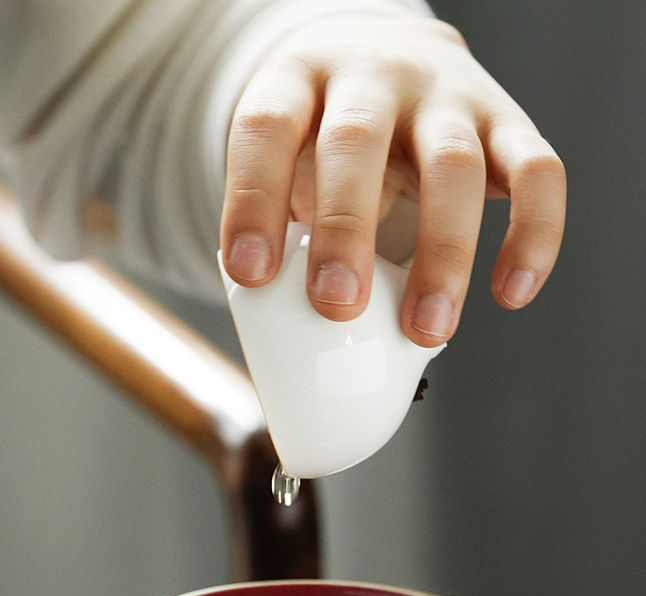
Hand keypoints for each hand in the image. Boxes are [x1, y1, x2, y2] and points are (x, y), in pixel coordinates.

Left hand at [220, 14, 565, 344]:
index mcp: (300, 82)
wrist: (389, 55)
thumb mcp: (286, 160)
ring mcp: (447, 96)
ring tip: (424, 331)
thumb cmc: (325, 140)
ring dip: (442, 255)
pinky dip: (534, 235)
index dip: (254, 201)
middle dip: (345, 229)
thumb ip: (279, 228)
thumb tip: (279, 346)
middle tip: (337, 306)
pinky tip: (511, 294)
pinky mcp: (510, 122)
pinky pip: (538, 174)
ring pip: (453, 165)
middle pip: (357, 141)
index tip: (251, 275)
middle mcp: (375, 77)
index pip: (267, 129)